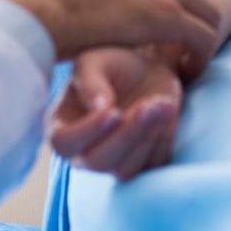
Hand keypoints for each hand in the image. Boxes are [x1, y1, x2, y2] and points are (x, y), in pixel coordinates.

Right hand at [0, 0, 219, 73]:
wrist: (37, 7)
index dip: (167, 1)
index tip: (157, 28)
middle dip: (190, 18)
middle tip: (178, 48)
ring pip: (207, 11)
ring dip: (200, 37)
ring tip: (185, 63)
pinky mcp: (167, 13)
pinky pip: (205, 36)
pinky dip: (202, 56)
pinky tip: (186, 72)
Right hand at [48, 47, 182, 180]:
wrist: (144, 70)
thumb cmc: (110, 63)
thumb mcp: (94, 62)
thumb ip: (91, 82)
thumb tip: (98, 107)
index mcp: (62, 125)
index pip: (64, 142)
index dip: (88, 132)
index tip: (113, 111)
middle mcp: (83, 152)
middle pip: (98, 161)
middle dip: (126, 135)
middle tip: (147, 106)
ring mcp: (113, 162)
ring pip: (126, 168)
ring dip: (147, 136)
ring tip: (162, 103)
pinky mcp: (142, 163)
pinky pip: (152, 165)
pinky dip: (163, 139)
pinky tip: (168, 109)